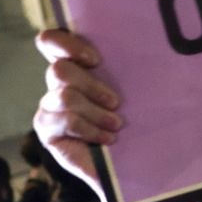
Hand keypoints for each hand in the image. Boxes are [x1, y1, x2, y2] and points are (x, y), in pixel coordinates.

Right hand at [32, 29, 121, 197]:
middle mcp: (57, 84)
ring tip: (117, 124)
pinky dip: (91, 129)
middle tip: (116, 102)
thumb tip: (155, 44)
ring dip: (96, 112)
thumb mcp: (134, 91)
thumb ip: (129, 69)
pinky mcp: (46, 129)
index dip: (66, 43)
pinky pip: (66, 120)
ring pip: (65, 96)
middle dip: (91, 85)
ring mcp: (49, 106)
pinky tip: (107, 139)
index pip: (52, 41)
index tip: (96, 60)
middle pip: (59, 70)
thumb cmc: (134, 117)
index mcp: (75, 65)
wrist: (128, 160)